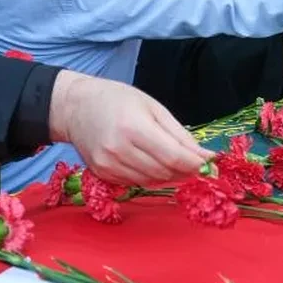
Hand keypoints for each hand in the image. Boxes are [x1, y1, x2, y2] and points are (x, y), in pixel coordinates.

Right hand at [49, 71, 212, 184]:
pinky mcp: (102, 175)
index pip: (173, 158)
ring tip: (173, 162)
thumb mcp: (153, 107)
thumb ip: (180, 135)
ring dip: (169, 176)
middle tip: (193, 163)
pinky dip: (150, 178)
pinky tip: (151, 164)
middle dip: (184, 171)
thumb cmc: (116, 99)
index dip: (195, 164)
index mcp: (133, 128)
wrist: (74, 107)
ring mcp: (108, 165)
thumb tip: (206, 157)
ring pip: (151, 182)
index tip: (207, 162)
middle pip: (164, 173)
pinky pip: (136, 183)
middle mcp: (119, 150)